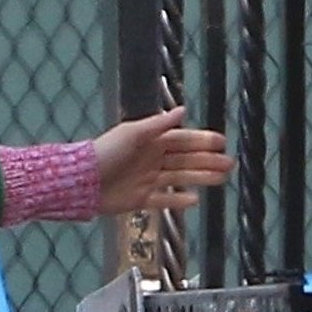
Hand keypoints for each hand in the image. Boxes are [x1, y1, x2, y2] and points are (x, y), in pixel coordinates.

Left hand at [94, 107, 230, 215]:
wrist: (81, 182)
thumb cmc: (106, 153)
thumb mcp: (133, 133)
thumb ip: (159, 124)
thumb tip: (184, 110)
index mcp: (150, 142)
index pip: (182, 140)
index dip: (202, 140)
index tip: (222, 142)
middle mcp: (151, 160)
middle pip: (185, 160)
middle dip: (208, 161)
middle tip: (230, 163)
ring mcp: (146, 180)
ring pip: (180, 179)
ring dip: (201, 177)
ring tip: (222, 179)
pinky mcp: (139, 200)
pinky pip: (163, 200)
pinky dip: (178, 201)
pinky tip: (196, 200)